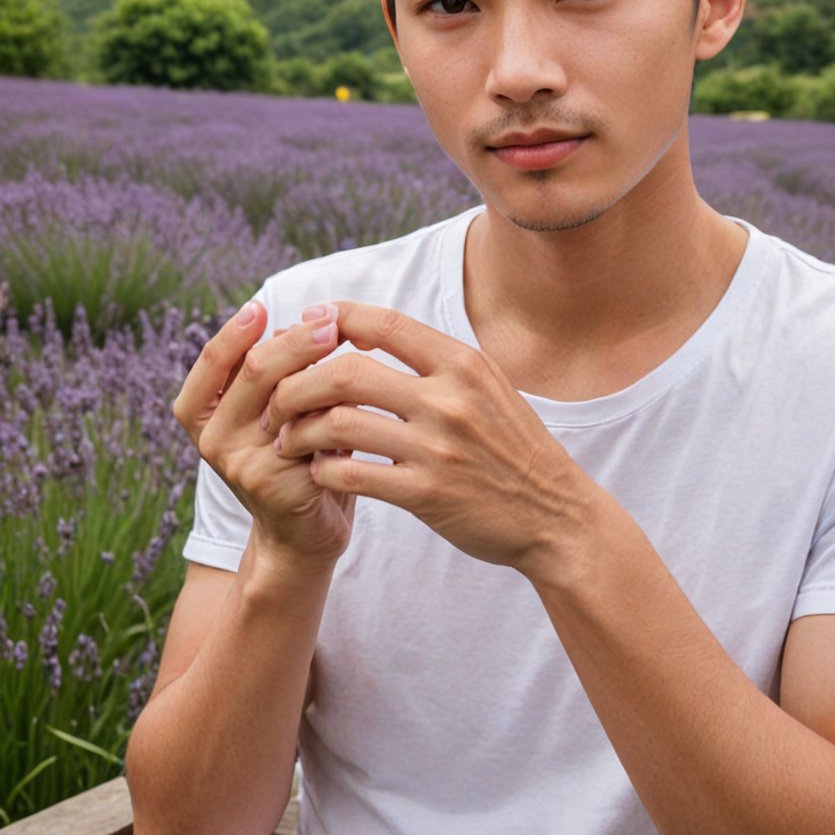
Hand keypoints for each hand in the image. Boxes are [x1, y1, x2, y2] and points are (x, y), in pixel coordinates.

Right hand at [172, 301, 355, 567]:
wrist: (302, 533)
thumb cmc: (294, 456)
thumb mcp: (275, 409)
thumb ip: (276, 372)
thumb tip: (305, 320)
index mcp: (202, 414)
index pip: (211, 362)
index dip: (235, 331)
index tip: (261, 306)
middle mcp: (213, 439)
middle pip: (253, 371)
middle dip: (296, 340)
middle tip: (333, 322)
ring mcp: (242, 464)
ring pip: (285, 399)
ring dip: (323, 371)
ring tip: (354, 350)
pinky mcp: (274, 486)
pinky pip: (311, 435)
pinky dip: (338, 413)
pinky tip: (363, 400)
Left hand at [264, 302, 600, 576]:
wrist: (554, 514)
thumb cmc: (513, 448)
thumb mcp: (488, 387)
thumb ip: (437, 361)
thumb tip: (371, 329)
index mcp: (463, 364)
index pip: (383, 324)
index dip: (333, 320)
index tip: (305, 327)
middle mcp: (449, 399)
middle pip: (347, 371)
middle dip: (299, 382)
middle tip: (279, 396)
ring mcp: (438, 448)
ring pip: (341, 424)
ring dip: (301, 430)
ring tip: (289, 439)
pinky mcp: (427, 494)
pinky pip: (354, 475)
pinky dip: (325, 471)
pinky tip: (319, 471)